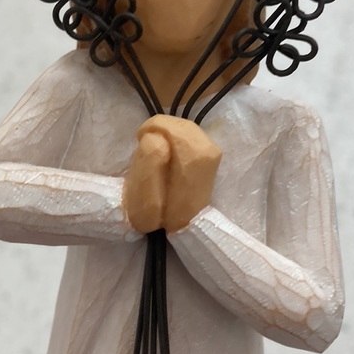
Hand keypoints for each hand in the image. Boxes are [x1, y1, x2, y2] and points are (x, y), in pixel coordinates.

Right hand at [122, 116, 221, 233]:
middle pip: (182, 124)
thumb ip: (149, 161)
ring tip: (155, 145)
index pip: (174, 128)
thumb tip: (155, 137)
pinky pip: (192, 134)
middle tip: (145, 138)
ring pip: (188, 127)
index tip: (139, 137)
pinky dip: (177, 136)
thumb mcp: (145, 193)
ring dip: (169, 131)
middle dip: (161, 127)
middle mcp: (209, 154)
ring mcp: (214, 153)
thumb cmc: (159, 214)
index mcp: (193, 162)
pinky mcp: (213, 154)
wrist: (183, 230)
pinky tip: (169, 149)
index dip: (153, 127)